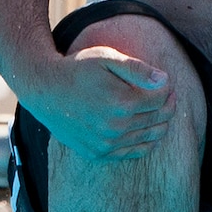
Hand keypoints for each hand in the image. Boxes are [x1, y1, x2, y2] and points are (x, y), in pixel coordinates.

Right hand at [29, 47, 178, 160]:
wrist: (44, 90)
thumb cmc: (77, 69)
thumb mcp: (106, 58)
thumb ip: (137, 69)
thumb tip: (165, 80)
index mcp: (122, 103)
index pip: (160, 99)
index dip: (167, 88)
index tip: (165, 82)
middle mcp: (116, 127)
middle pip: (158, 118)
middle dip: (167, 105)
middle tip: (167, 95)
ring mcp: (107, 144)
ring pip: (150, 137)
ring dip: (160, 123)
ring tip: (159, 111)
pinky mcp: (98, 153)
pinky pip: (134, 152)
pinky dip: (147, 142)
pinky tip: (148, 130)